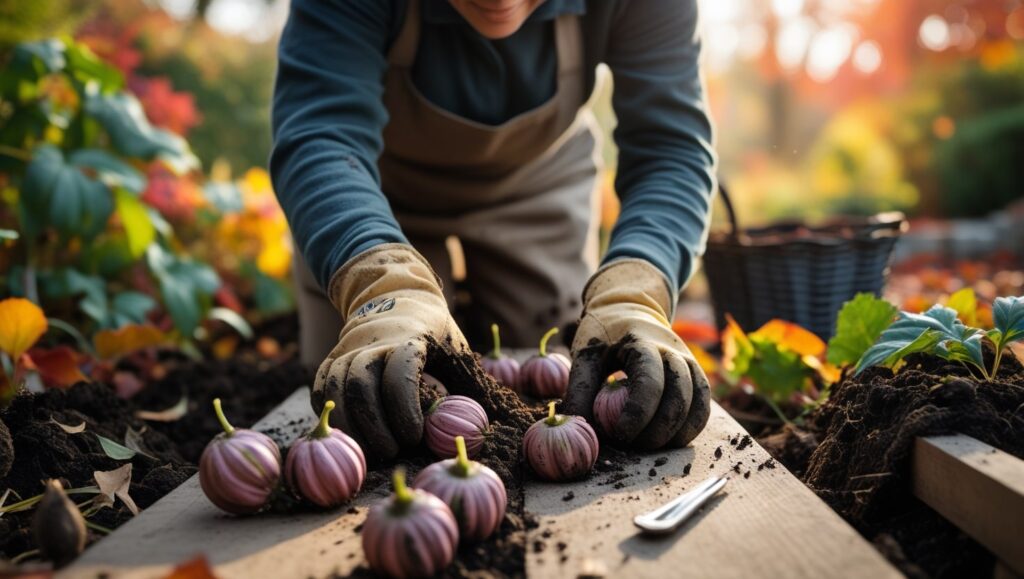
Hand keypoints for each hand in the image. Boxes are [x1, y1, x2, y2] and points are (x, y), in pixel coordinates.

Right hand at [313, 244, 472, 460]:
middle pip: (360, 384)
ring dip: (350, 426)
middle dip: (373, 425)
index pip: (399, 372)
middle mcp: (371, 342)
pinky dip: (333, 416)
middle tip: (392, 452)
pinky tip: (350, 437)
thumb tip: (491, 427)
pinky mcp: (332, 360)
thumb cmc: (435, 334)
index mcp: (408, 337)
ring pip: (335, 388)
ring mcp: (347, 350)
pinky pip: (322, 389)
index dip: (404, 409)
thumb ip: (471, 386)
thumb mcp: (457, 350)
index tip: (414, 437)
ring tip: (371, 452)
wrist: (396, 297)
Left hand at [563, 259, 710, 448]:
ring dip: (676, 432)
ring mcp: (688, 362)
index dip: (638, 412)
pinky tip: (670, 440)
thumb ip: (579, 390)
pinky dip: (691, 427)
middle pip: (679, 395)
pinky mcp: (695, 374)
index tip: (620, 434)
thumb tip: (576, 427)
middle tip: (632, 445)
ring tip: (649, 446)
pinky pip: (704, 406)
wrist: (629, 308)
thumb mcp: (585, 355)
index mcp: (642, 343)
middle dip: (658, 428)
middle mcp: (672, 351)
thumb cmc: (603, 336)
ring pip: (697, 402)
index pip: (650, 380)